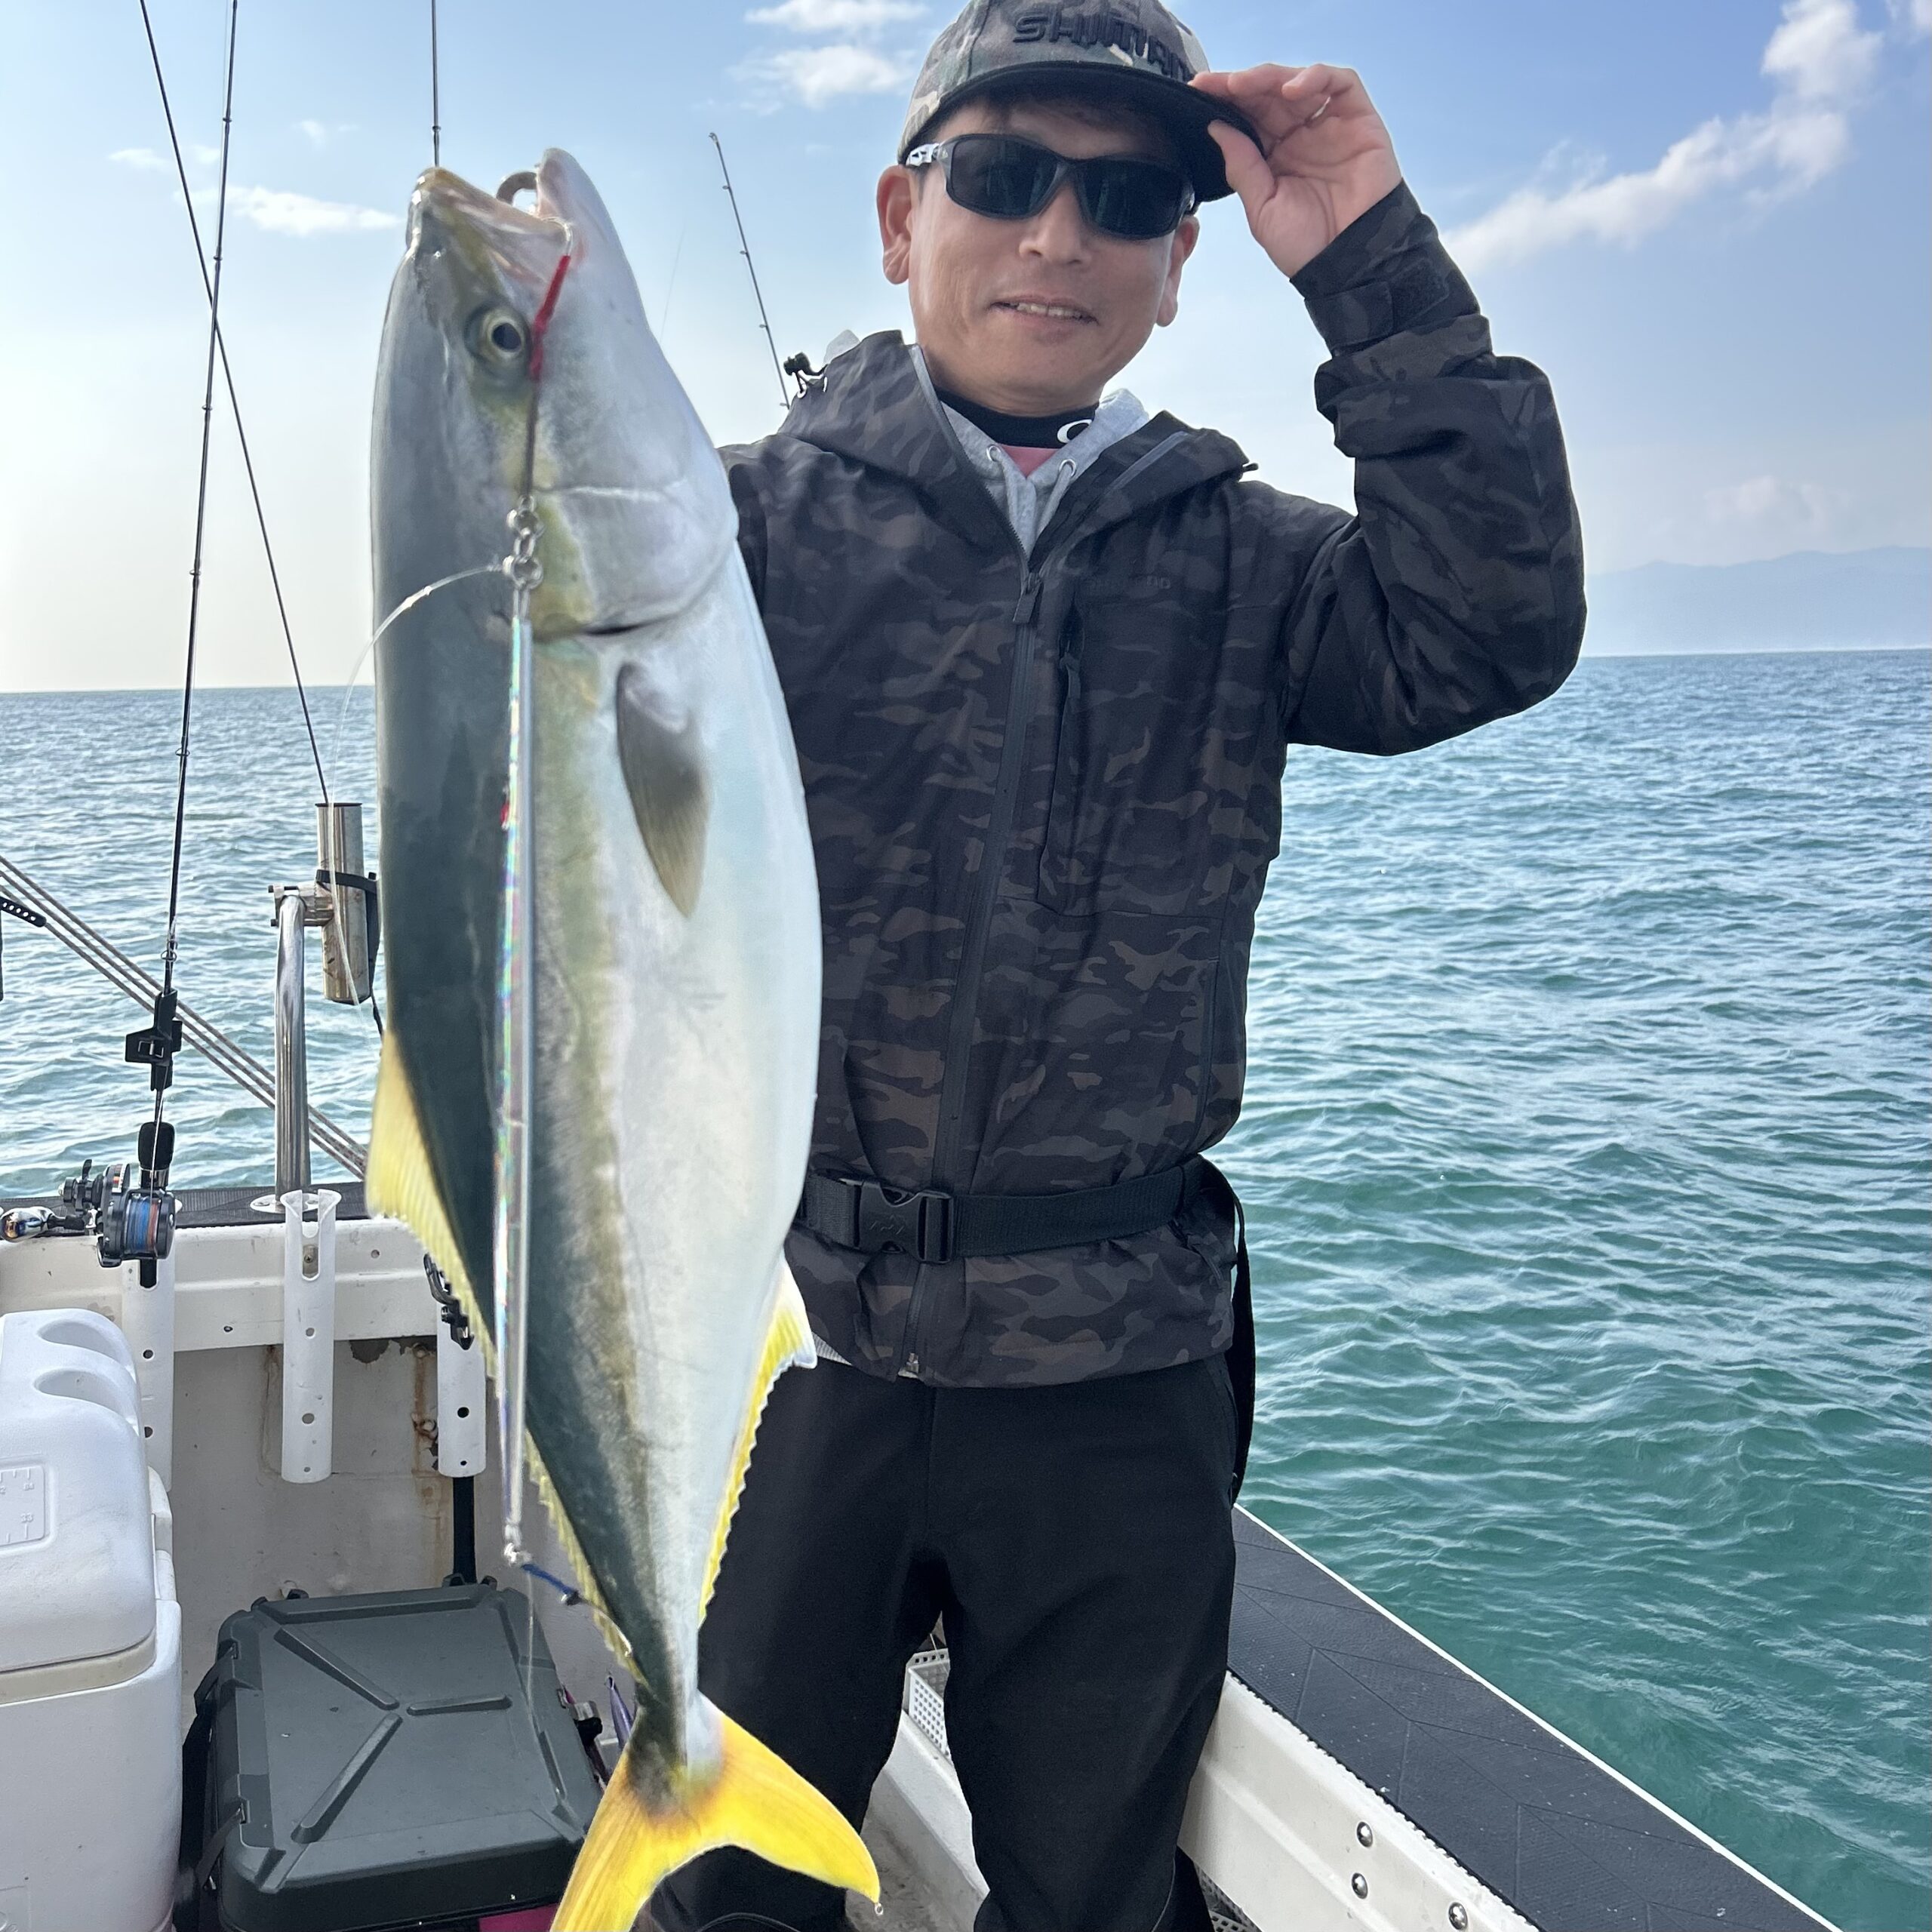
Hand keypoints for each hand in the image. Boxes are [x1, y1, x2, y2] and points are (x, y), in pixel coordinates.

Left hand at [1191, 64, 1402, 278]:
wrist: (1349, 264)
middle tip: (1215, 84)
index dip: (1225, 100)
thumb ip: (1241, 165)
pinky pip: (1341, 84)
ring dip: (1270, 78)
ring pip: (1300, 83)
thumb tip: (1215, 126)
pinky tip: (1290, 90)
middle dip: (1241, 85)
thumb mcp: (1261, 207)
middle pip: (1270, 95)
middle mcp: (1302, 136)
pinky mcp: (1360, 119)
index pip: (1249, 116)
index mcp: (1275, 156)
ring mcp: (1330, 125)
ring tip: (1244, 86)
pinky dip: (1316, 77)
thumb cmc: (1308, 245)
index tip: (1199, 90)